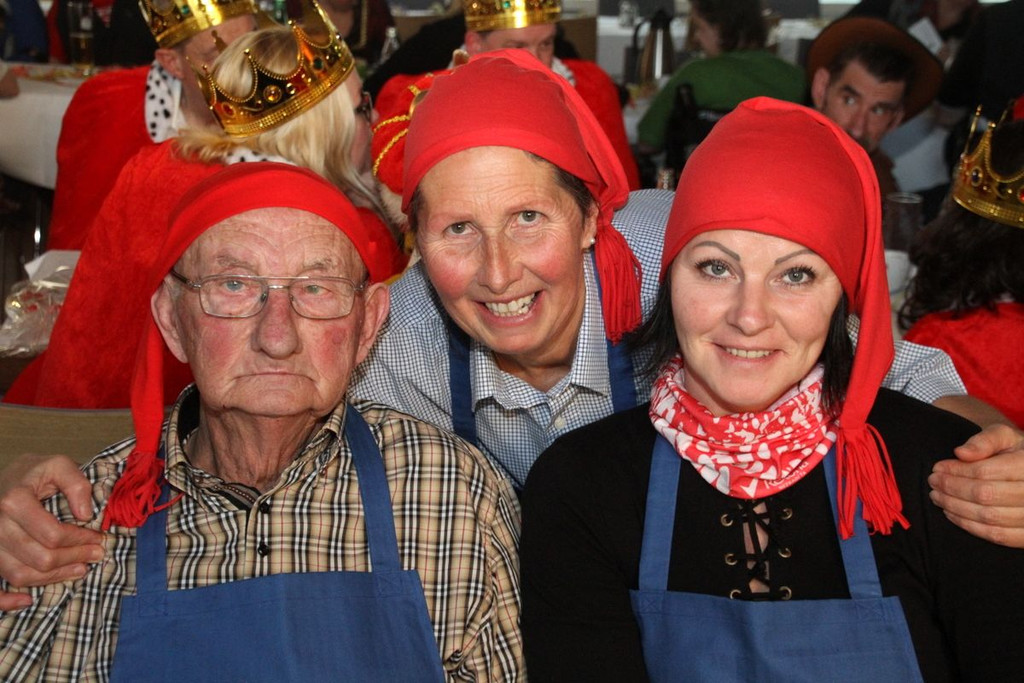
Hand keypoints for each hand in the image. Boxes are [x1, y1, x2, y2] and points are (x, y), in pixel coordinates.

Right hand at [0, 455, 103, 607]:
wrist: (5, 479)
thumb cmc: (32, 472)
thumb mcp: (57, 464)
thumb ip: (75, 483)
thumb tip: (86, 514)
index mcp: (14, 501)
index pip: (52, 534)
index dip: (80, 540)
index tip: (99, 537)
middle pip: (39, 558)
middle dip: (74, 558)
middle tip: (97, 554)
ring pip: (20, 575)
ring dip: (54, 577)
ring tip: (80, 569)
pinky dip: (6, 601)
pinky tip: (26, 602)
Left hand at [929, 424, 1023, 547]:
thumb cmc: (1017, 452)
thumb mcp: (1005, 437)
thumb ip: (984, 441)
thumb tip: (960, 453)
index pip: (986, 472)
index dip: (957, 471)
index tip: (937, 468)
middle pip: (985, 495)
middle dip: (952, 489)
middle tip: (933, 482)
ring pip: (990, 517)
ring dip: (956, 508)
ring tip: (937, 497)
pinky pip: (998, 536)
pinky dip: (971, 527)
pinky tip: (953, 514)